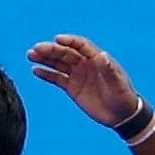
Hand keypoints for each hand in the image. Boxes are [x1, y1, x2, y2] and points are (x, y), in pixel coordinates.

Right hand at [25, 34, 143, 130]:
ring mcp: (78, 75)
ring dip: (44, 59)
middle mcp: (86, 64)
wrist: (121, 115)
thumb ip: (109, 70)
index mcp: (98, 59)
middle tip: (36, 48)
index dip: (69, 41)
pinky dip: (46, 74)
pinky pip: (56, 78)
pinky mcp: (72, 88)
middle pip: (65, 53)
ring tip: (30, 55)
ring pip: (58, 64)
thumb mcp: (118, 84)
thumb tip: (102, 55)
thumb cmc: (123, 97)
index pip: (80, 45)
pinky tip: (35, 70)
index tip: (57, 39)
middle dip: (51, 50)